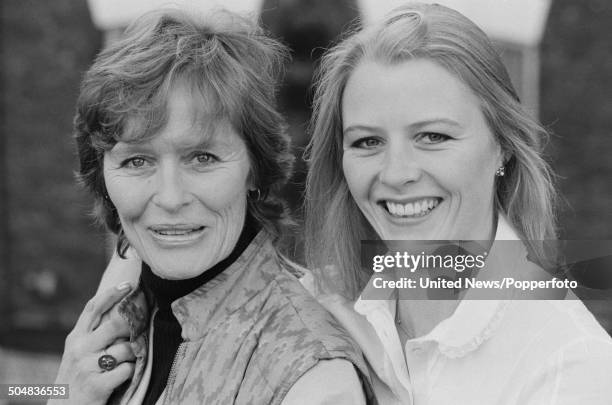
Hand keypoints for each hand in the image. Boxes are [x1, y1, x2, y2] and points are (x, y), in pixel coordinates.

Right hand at [50, 282, 135, 404]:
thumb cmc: (77, 379)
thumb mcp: (78, 353)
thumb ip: (93, 335)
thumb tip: (121, 314)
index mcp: (75, 338)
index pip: (93, 308)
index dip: (111, 294)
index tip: (129, 285)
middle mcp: (79, 349)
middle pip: (114, 324)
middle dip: (133, 325)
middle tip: (142, 326)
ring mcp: (87, 366)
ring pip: (125, 348)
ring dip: (134, 353)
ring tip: (129, 360)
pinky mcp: (96, 384)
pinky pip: (126, 369)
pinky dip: (131, 371)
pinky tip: (125, 375)